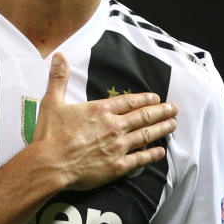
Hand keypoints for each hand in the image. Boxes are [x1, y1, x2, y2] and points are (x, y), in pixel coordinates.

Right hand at [31, 52, 177, 190]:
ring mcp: (117, 147)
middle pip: (143, 116)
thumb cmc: (50, 135)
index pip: (128, 101)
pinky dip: (152, 155)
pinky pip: (140, 160)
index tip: (156, 97)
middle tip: (174, 108)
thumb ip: (59, 78)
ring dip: (161, 129)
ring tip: (173, 124)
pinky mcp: (117, 166)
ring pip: (146, 135)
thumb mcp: (52, 101)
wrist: (50, 164)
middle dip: (161, 111)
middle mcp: (113, 126)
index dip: (144, 99)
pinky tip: (161, 152)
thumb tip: (60, 56)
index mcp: (100, 110)